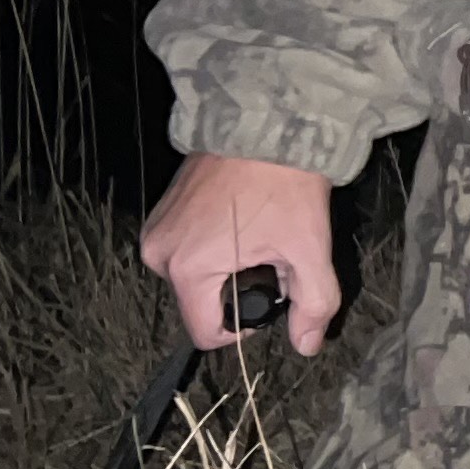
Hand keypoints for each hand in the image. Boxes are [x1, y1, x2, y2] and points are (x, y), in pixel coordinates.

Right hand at [138, 152, 339, 353]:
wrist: (265, 123)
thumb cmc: (285, 186)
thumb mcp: (309, 248)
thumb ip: (313, 303)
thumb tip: (307, 346)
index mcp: (188, 269)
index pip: (206, 332)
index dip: (243, 328)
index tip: (269, 298)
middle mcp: (160, 254)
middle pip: (200, 302)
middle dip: (237, 289)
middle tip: (270, 255)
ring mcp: (156, 230)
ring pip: (195, 275)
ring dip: (225, 267)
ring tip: (257, 233)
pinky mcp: (161, 211)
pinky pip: (186, 248)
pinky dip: (213, 246)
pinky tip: (240, 220)